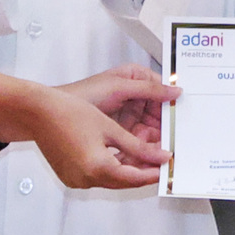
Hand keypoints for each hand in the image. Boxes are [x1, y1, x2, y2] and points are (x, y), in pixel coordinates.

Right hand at [0, 67, 167, 189]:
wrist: (37, 112)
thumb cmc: (70, 112)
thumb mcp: (110, 127)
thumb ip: (138, 146)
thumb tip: (160, 156)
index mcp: (98, 167)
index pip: (135, 177)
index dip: (153, 172)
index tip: (166, 166)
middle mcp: (86, 179)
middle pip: (123, 182)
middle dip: (142, 172)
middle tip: (157, 160)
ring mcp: (76, 180)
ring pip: (111, 180)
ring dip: (127, 169)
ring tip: (142, 154)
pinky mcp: (70, 177)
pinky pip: (96, 177)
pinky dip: (110, 168)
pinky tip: (119, 154)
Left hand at [59, 63, 174, 143]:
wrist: (52, 113)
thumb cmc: (83, 93)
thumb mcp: (119, 87)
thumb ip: (149, 89)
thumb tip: (176, 90)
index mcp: (136, 79)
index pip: (162, 92)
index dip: (172, 105)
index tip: (182, 117)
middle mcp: (134, 96)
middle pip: (158, 114)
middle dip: (164, 127)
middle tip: (173, 140)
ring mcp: (128, 115)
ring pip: (149, 130)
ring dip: (154, 141)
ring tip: (160, 152)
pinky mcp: (121, 132)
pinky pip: (137, 141)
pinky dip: (141, 148)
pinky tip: (145, 156)